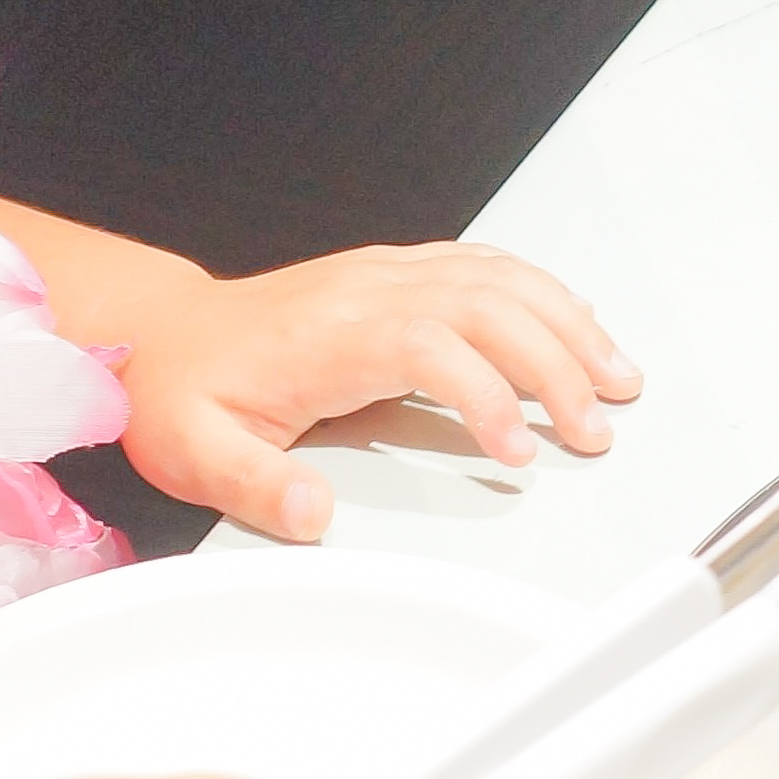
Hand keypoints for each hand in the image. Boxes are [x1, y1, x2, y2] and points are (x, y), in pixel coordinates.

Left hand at [112, 243, 639, 540]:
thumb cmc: (185, 389)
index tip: (519, 451)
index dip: (486, 392)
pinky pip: (482, 265)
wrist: (162, 332)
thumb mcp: (196, 452)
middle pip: (486, 304)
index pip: (432, 344)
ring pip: (497, 278)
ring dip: (566, 323)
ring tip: (616, 376)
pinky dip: (540, 290)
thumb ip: (254, 485)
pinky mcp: (394, 274)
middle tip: (597, 427)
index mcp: (330, 333)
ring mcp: (385, 275)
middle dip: (556, 362)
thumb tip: (313, 512)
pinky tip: (574, 318)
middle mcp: (367, 291)